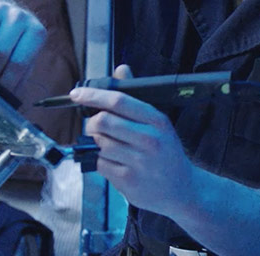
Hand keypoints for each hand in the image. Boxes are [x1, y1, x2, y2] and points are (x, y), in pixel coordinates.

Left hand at [73, 65, 199, 216]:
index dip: (93, 95)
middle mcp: (149, 140)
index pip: (119, 101)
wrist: (182, 189)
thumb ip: (136, 98)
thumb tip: (121, 70)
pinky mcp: (127, 180)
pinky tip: (114, 162)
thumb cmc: (167, 153)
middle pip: (103, 122)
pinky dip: (100, 161)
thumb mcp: (158, 123)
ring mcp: (138, 161)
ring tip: (110, 146)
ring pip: (99, 143)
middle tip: (95, 126)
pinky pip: (99, 163)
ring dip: (97, 143)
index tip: (76, 94)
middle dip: (92, 122)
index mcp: (157, 121)